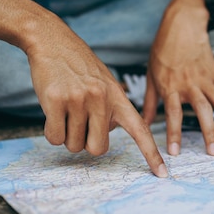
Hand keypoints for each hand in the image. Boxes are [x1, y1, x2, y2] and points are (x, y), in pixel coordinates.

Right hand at [0, 0, 166, 177]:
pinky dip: (51, 132)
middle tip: (78, 124)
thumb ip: (110, 107)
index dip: (151, 154)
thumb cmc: (77, 65)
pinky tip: (51, 111)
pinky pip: (54, 137)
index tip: (163, 174)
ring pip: (73, 145)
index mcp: (118, 96)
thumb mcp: (104, 81)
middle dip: (86, 143)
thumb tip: (109, 132)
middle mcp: (102, 99)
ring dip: (66, 135)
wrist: (51, 39)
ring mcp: (79, 100)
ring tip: (64, 110)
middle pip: (99, 148)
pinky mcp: (56, 101)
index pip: (140, 130)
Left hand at [142, 0, 213, 155]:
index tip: (175, 152)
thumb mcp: (150, 75)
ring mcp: (207, 80)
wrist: (183, 25)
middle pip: (203, 111)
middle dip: (209, 133)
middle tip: (212, 153)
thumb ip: (148, 102)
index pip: (172, 113)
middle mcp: (191, 84)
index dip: (174, 133)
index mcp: (171, 85)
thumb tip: (141, 123)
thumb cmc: (163, 50)